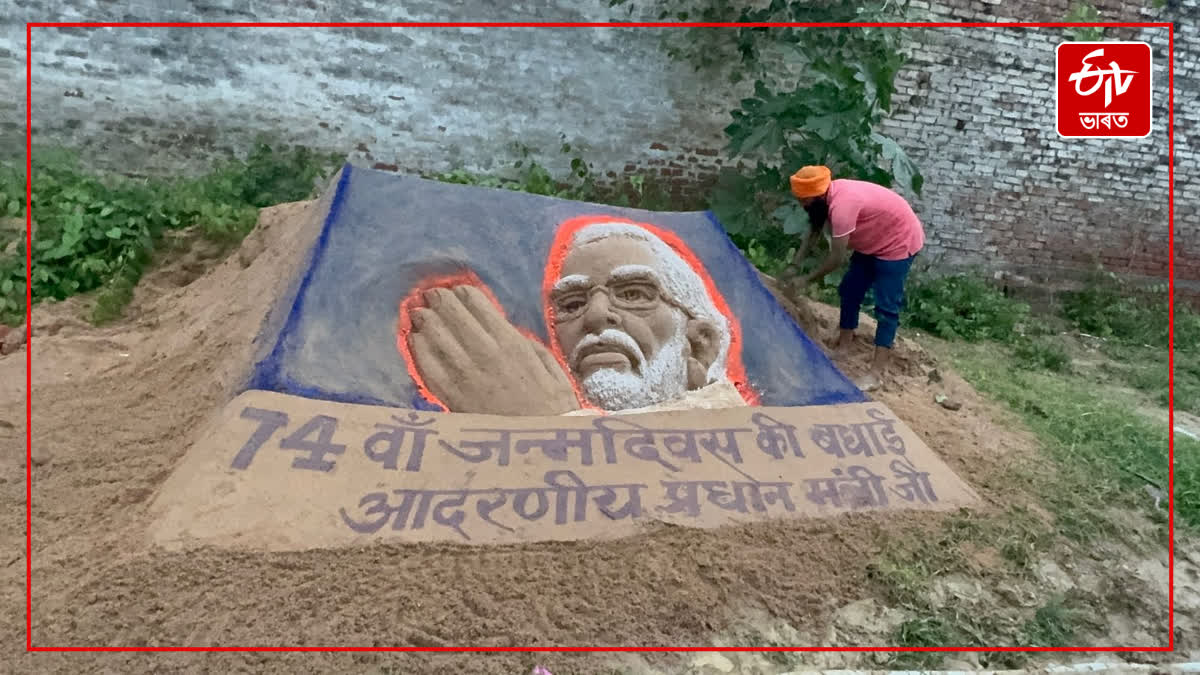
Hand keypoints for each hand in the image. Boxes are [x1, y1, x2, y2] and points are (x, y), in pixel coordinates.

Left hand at [406, 285, 581, 414]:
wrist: (539, 445)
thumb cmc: (551, 407)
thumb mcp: (550, 366)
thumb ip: (528, 344)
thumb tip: (507, 331)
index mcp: (511, 341)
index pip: (476, 302)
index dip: (462, 292)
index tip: (456, 290)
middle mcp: (484, 352)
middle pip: (451, 313)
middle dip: (439, 299)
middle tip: (430, 295)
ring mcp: (464, 374)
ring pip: (435, 334)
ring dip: (424, 318)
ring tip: (418, 312)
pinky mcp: (450, 395)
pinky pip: (426, 365)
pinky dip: (418, 348)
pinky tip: (415, 339)